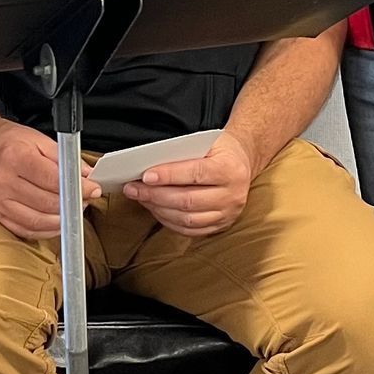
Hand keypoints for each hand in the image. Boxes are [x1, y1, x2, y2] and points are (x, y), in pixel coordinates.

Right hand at [0, 116, 102, 241]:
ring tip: (72, 211)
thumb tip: (86, 176)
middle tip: (83, 199)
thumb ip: (64, 158)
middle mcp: (3, 181)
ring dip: (61, 220)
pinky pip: (24, 230)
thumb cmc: (6, 141)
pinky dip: (44, 230)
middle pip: (47, 203)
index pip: (53, 180)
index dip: (78, 188)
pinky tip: (55, 223)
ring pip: (37, 221)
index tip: (91, 189)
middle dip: (72, 204)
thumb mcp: (37, 139)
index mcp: (15, 157)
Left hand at [121, 129, 252, 237]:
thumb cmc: (219, 150)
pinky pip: (191, 230)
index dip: (169, 176)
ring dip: (159, 210)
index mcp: (230, 169)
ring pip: (187, 219)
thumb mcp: (207, 142)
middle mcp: (232, 194)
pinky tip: (155, 210)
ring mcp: (228, 213)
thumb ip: (183, 153)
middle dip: (155, 195)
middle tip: (133, 188)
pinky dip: (169, 222)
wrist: (241, 162)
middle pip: (188, 200)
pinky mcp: (221, 225)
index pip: (196, 174)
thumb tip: (149, 164)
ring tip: (141, 198)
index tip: (146, 176)